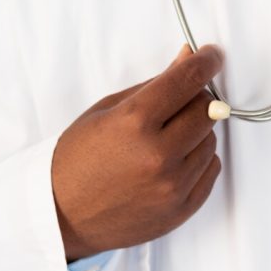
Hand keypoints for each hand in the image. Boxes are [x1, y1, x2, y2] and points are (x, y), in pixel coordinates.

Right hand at [51, 44, 222, 261]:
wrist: (60, 215)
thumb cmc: (77, 159)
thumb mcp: (108, 109)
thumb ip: (154, 83)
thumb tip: (187, 59)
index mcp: (135, 122)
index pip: (188, 79)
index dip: (206, 61)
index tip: (211, 55)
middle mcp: (157, 155)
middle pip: (207, 108)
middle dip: (197, 97)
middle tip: (179, 101)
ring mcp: (171, 186)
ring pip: (211, 139)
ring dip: (197, 131)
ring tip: (166, 138)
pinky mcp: (180, 210)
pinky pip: (211, 168)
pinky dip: (199, 158)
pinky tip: (174, 159)